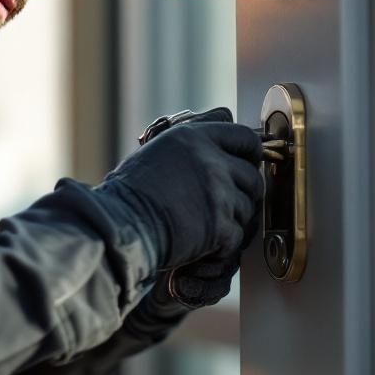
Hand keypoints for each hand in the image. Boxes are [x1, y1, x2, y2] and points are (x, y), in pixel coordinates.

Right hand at [96, 107, 263, 271]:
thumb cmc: (129, 193)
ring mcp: (218, 192)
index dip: (250, 152)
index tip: (248, 163)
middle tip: (227, 203)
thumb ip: (192, 143)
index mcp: (194, 137)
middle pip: (252, 175)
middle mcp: (210, 160)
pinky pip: (238, 235)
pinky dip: (223, 244)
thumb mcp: (157, 150)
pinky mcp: (220, 225)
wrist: (121, 226)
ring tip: (205, 224)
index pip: (244, 136)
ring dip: (232, 219)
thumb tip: (220, 131)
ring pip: (247, 207)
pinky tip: (202, 242)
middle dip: (243, 191)